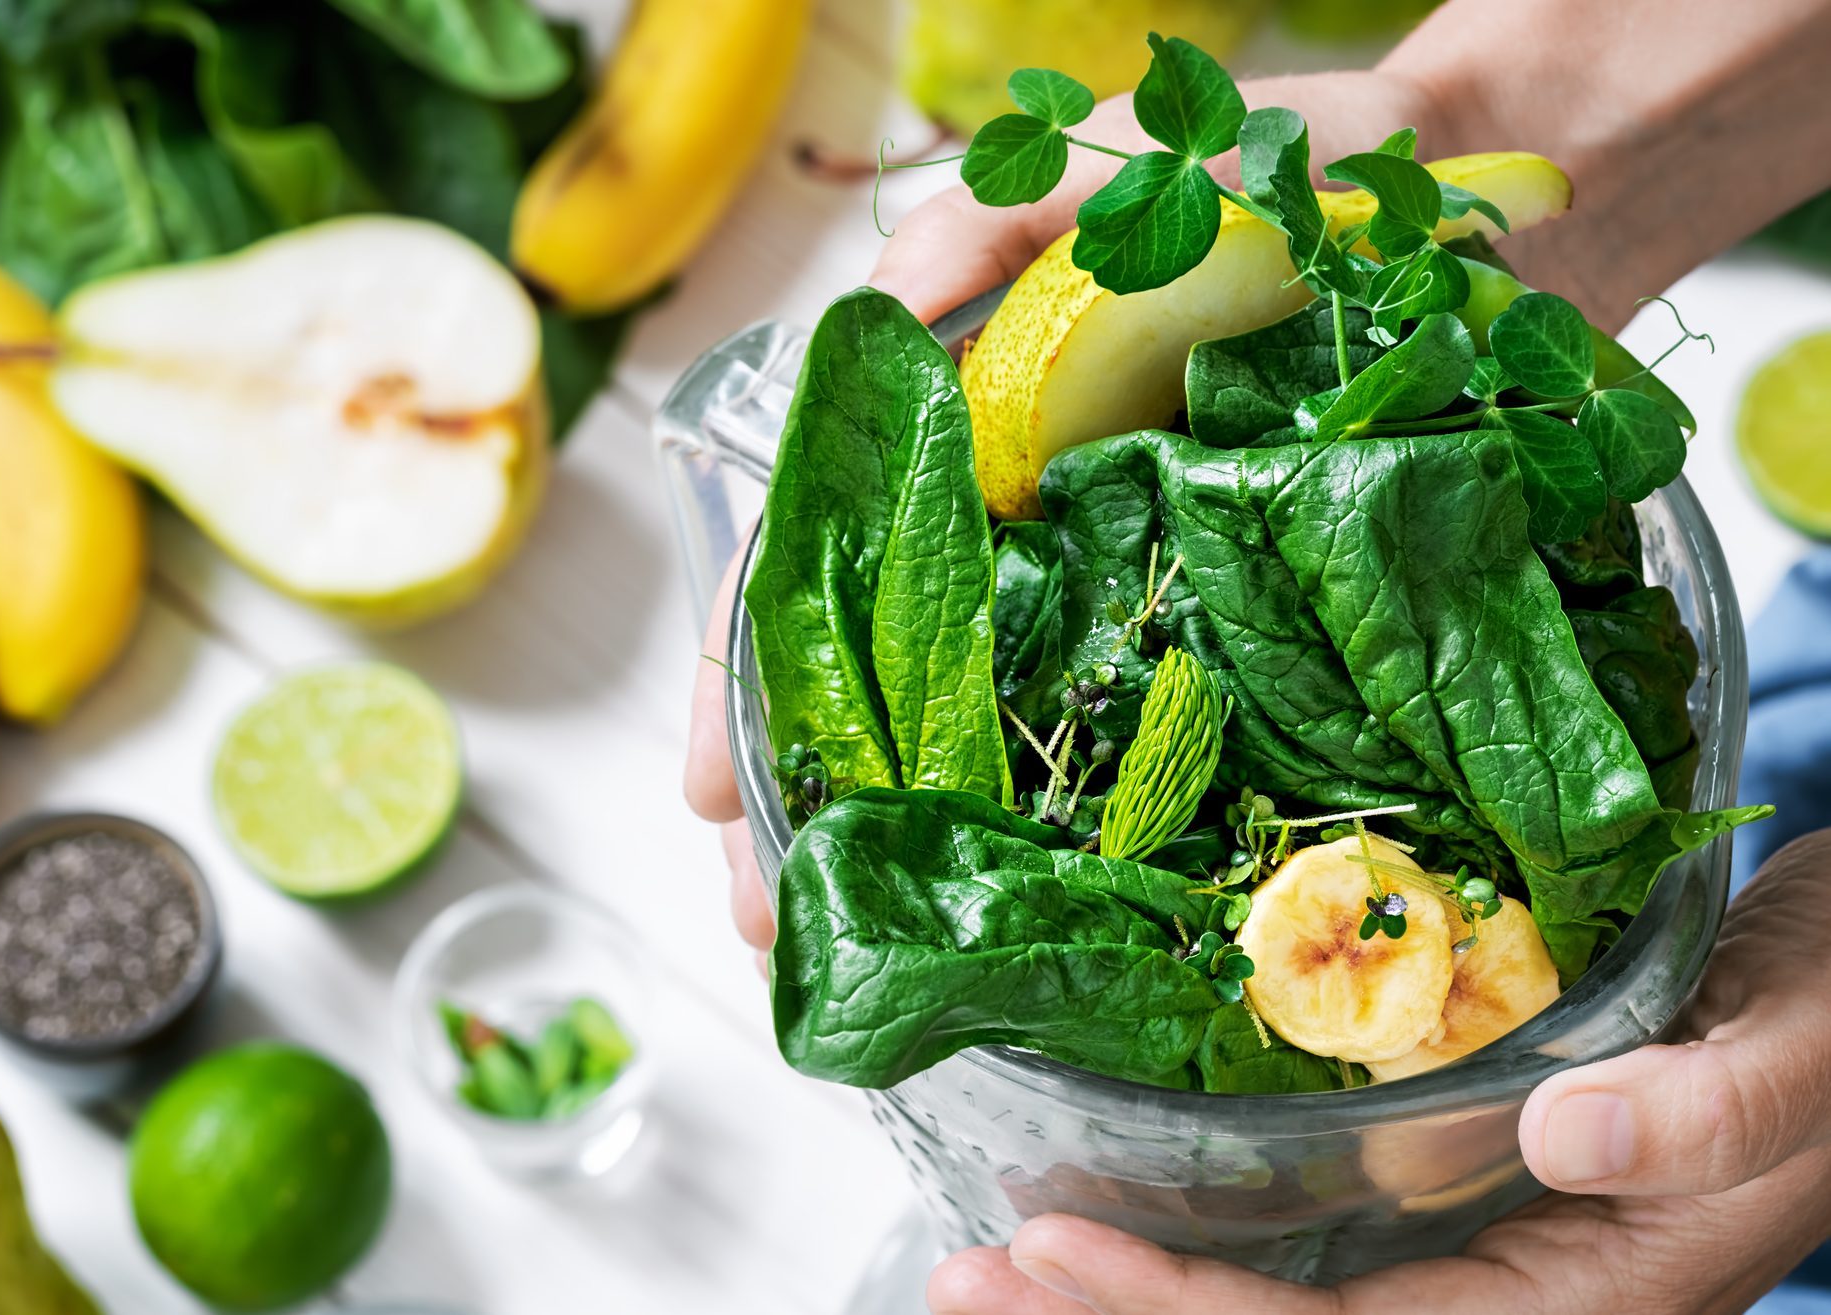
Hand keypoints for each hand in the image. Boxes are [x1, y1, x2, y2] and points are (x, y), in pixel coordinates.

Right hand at [681, 68, 1443, 952]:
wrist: (1461, 207)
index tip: (714, 786)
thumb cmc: (1267, 178)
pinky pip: (1153, 730)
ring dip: (927, 839)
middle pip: (887, 675)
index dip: (755, 676)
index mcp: (968, 443)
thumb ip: (981, 232)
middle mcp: (1025, 531)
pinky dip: (1087, 824)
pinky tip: (1041, 908)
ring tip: (867, 948)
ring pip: (999, 725)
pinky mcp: (1234, 621)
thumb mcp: (1105, 176)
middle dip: (819, 800)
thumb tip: (884, 308)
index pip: (822, 565)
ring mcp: (1125, 586)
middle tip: (778, 921)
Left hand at [925, 831, 1830, 1313]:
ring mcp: (1466, 1246)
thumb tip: (1560, 1139)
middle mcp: (1502, 1292)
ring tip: (990, 1259)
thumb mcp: (1807, 1050)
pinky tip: (1104, 1196)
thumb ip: (1713, 1113)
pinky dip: (1189, 1227)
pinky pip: (1300, 1234)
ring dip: (1129, 1285)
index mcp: (1581, 1300)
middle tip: (963, 1278)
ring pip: (1275, 1300)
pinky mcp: (1443, 1181)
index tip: (1049, 1260)